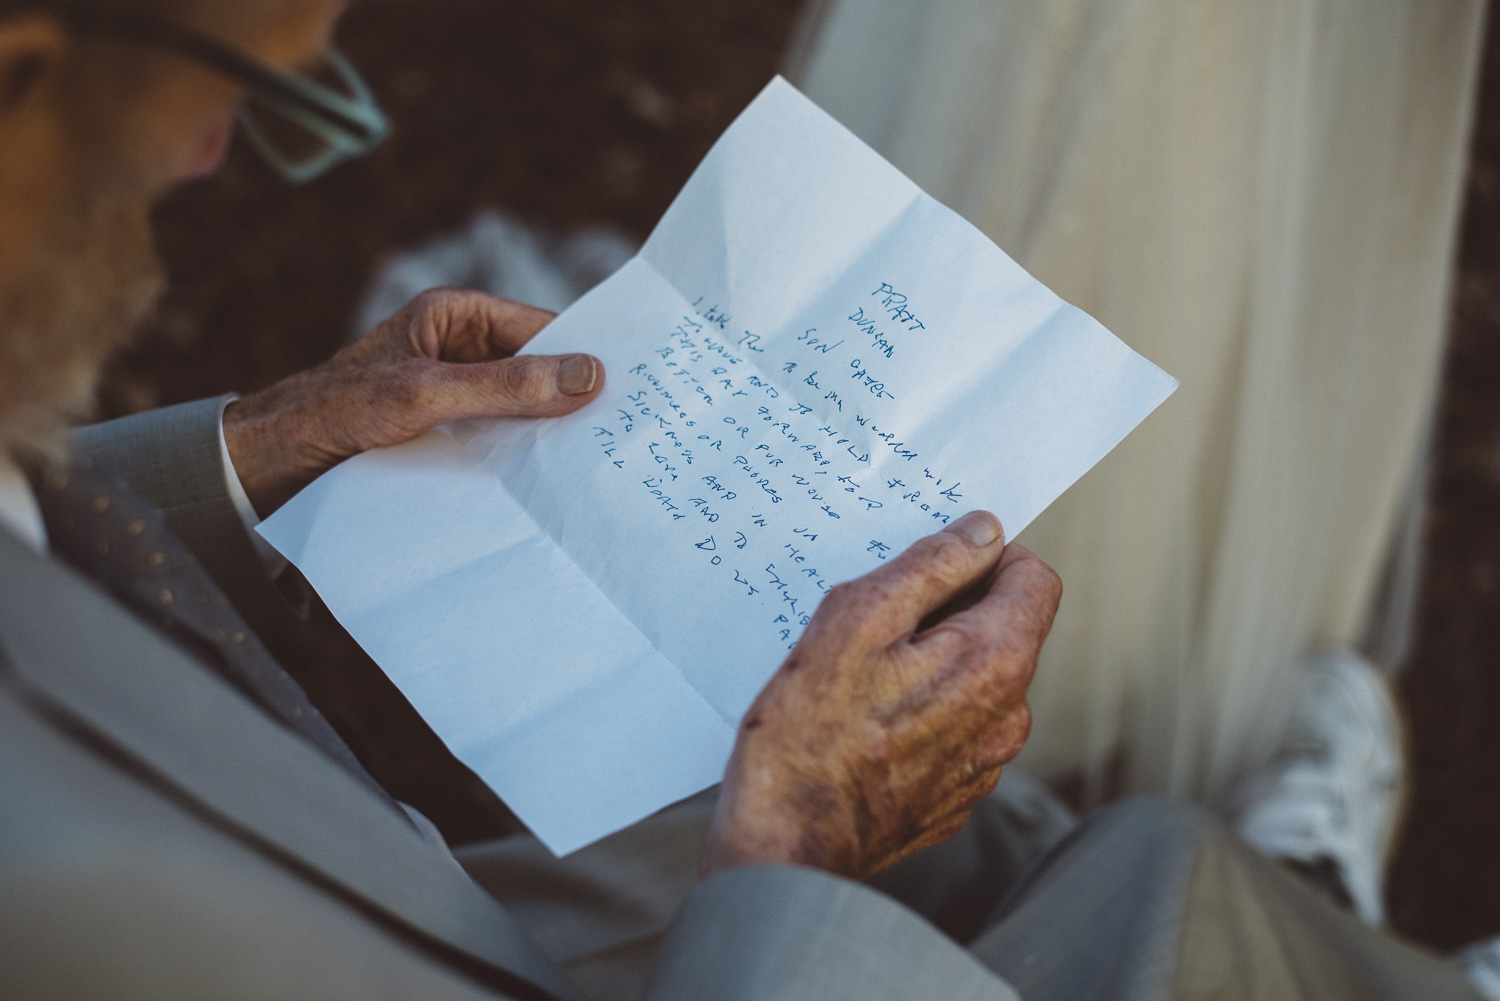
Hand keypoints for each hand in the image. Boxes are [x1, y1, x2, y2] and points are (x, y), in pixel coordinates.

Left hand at [223, 288, 603, 513]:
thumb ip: (505, 387)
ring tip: (594, 464)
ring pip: (520, 409)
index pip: (542, 329)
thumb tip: (588, 376)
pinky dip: (520, 458)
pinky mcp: (445, 431)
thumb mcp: (426, 396)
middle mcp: (458, 348)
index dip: (584, 358)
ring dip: (546, 435)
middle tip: (623, 434)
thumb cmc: (335, 413)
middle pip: (536, 370)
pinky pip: (498, 438)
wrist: (267, 467)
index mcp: (454, 314)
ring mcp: (453, 393)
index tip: (630, 390)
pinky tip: (547, 483)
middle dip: (570, 400)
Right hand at [701, 511, 1060, 880]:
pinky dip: (917, 714)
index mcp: (995, 662)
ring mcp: (983, 766)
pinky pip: (950, 732)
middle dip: (946, 612)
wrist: (784, 847)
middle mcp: (1006, 718)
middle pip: (1001, 629)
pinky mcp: (953, 799)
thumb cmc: (808, 734)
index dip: (983, 558)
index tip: (928, 565)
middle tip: (872, 622)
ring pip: (971, 682)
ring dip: (928, 665)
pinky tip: (863, 725)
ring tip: (858, 679)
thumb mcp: (856, 619)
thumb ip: (930, 567)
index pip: (1034, 578)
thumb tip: (982, 532)